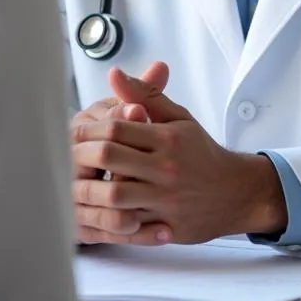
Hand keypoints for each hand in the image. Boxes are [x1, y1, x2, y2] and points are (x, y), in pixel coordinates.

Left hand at [71, 67, 287, 245]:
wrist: (236, 191)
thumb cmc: (201, 152)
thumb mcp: (179, 118)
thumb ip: (145, 96)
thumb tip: (115, 74)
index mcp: (168, 137)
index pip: (118, 126)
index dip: (89, 129)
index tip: (72, 131)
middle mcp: (167, 167)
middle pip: (111, 158)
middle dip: (81, 156)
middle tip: (64, 155)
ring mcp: (166, 199)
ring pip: (116, 194)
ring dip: (91, 189)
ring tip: (75, 182)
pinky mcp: (166, 226)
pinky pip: (130, 223)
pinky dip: (108, 217)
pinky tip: (94, 210)